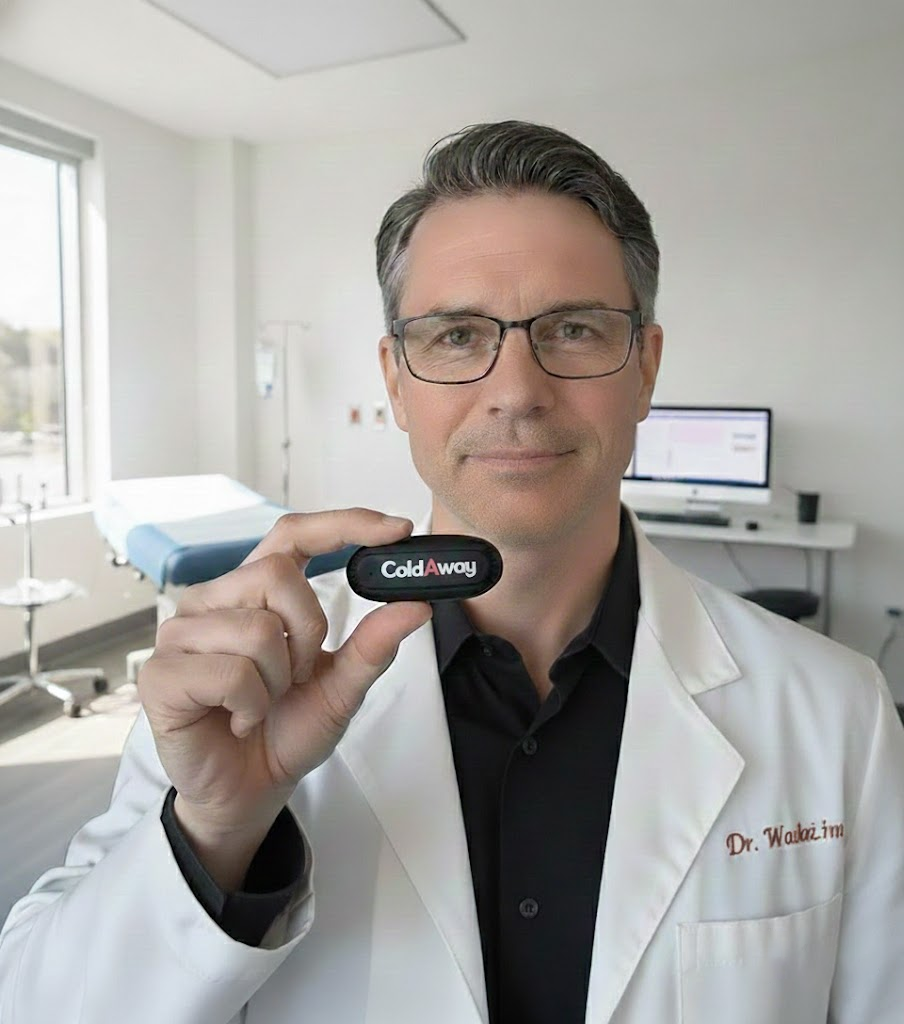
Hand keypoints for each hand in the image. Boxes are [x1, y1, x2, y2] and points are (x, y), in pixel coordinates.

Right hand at [137, 508, 431, 840]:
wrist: (249, 792)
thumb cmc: (285, 730)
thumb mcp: (341, 686)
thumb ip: (373, 645)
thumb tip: (417, 605)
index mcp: (253, 590)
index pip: (294, 533)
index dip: (344, 524)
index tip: (396, 530)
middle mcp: (212, 600)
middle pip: (277, 574)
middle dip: (308, 631)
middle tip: (297, 675)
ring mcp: (179, 634)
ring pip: (258, 629)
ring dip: (278, 680)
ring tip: (262, 702)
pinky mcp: (160, 675)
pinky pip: (230, 673)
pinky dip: (251, 705)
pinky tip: (239, 719)